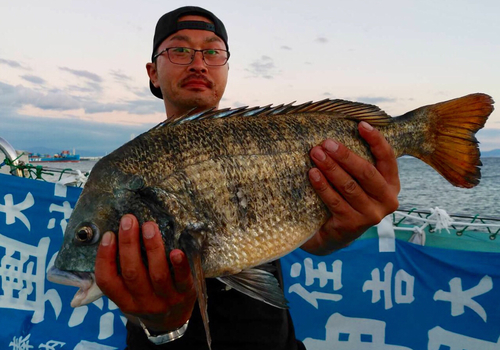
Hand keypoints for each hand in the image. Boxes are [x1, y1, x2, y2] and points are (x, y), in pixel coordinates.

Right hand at [95, 214, 196, 331]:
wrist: (174, 320)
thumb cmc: (147, 297)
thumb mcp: (130, 294)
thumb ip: (121, 272)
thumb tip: (113, 234)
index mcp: (125, 301)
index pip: (108, 281)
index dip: (104, 257)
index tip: (108, 234)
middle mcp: (144, 302)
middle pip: (133, 274)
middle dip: (129, 244)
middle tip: (128, 220)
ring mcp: (166, 299)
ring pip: (157, 274)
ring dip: (152, 248)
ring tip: (149, 226)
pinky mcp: (186, 294)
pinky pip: (183, 279)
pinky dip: (180, 265)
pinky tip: (177, 251)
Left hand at [302, 121, 399, 254]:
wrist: (332, 235)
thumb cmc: (345, 199)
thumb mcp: (357, 181)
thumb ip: (358, 162)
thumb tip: (345, 129)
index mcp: (391, 185)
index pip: (388, 158)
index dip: (376, 140)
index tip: (361, 125)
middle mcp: (387, 201)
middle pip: (366, 172)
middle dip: (345, 155)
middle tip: (327, 142)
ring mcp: (371, 216)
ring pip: (349, 186)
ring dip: (331, 168)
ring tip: (316, 153)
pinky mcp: (352, 226)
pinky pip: (335, 201)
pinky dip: (323, 186)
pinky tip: (312, 174)